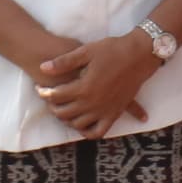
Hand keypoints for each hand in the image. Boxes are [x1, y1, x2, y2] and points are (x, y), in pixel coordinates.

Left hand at [34, 33, 156, 138]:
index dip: (44, 92)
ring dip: (68, 120)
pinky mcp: (116, 113)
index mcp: (84, 87)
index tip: (41, 88)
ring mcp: (105, 110)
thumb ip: (64, 62)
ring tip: (66, 109)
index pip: (55, 96)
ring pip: (78, 124)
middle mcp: (93, 103)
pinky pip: (99, 131)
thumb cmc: (113, 50)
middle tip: (51, 99)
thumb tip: (43, 67)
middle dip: (53, 107)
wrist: (140, 55)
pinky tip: (84, 125)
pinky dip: (89, 132)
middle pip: (64, 113)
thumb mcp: (87, 51)